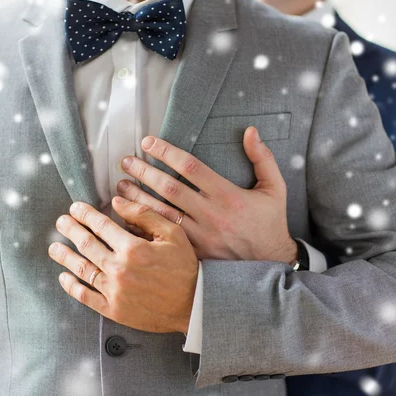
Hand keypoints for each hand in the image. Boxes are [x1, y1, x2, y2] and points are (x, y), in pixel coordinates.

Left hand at [49, 198, 198, 333]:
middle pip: (86, 244)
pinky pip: (85, 296)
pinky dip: (71, 285)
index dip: (85, 214)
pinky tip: (64, 277)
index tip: (76, 208)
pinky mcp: (113, 309)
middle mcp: (119, 269)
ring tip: (54, 247)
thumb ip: (144, 215)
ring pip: (81, 269)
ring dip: (64, 256)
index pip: (101, 225)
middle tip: (61, 222)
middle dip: (71, 230)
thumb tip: (117, 201)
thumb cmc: (185, 268)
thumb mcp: (173, 234)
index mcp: (132, 248)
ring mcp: (113, 291)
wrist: (193, 305)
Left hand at [117, 126, 297, 265]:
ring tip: (121, 186)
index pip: (190, 167)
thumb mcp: (274, 188)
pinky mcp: (194, 254)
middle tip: (126, 162)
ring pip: (162, 214)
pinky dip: (145, 227)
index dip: (166, 152)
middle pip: (169, 189)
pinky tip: (129, 218)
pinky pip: (164, 238)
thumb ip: (262, 158)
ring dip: (138, 198)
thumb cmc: (270, 223)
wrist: (271, 264)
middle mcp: (211, 215)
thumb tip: (249, 131)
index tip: (148, 143)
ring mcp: (200, 237)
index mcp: (228, 196)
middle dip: (144, 173)